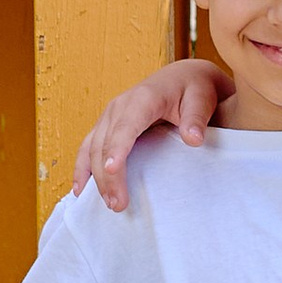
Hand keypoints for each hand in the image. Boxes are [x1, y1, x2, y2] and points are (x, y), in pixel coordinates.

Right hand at [71, 57, 229, 211]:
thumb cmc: (193, 89)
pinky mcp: (106, 125)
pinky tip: (80, 191)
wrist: (182, 78)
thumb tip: (193, 139)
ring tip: (108, 204)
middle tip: (118, 205)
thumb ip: (197, 118)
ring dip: (96, 177)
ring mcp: (109, 116)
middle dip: (108, 175)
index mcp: (142, 98)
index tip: (113, 170)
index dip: (117, 148)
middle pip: (106, 143)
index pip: (126, 126)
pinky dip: (82, 168)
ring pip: (93, 148)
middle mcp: (119, 106)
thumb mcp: (201, 99)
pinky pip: (88, 148)